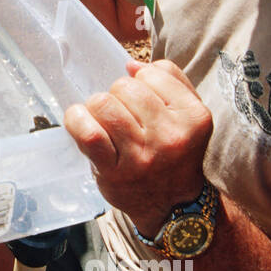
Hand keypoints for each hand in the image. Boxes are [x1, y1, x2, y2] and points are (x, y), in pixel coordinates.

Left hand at [63, 59, 213, 237]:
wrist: (173, 205)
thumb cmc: (175, 153)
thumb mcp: (189, 115)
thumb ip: (170, 80)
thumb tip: (130, 65)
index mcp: (194, 117)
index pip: (152, 74)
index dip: (140, 80)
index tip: (140, 99)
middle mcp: (170, 136)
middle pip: (124, 87)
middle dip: (117, 95)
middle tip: (122, 115)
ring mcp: (141, 155)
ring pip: (104, 104)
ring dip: (96, 108)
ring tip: (103, 121)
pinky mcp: (114, 171)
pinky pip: (88, 133)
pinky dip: (77, 119)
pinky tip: (78, 119)